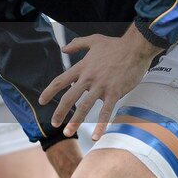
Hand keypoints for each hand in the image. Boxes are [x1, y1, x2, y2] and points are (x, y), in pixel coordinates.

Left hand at [38, 29, 159, 139]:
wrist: (136, 48)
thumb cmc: (115, 44)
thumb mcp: (94, 40)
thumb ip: (77, 44)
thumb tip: (63, 48)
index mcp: (82, 67)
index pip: (60, 81)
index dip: (49, 92)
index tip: (42, 101)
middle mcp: (88, 78)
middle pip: (69, 98)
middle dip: (59, 112)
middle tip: (54, 123)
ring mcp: (101, 87)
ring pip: (84, 107)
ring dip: (75, 122)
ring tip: (67, 133)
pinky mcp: (114, 93)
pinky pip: (105, 112)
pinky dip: (100, 125)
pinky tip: (95, 137)